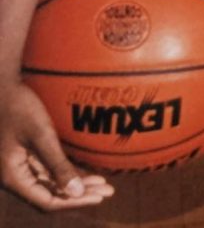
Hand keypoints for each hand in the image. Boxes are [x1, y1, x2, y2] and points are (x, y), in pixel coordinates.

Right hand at [0, 82, 114, 210]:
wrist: (3, 87)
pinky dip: (68, 172)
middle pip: (52, 194)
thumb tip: (77, 192)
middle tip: (107, 192)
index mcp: (14, 177)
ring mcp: (22, 166)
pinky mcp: (27, 155)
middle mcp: (16, 176)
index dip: (73, 202)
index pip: (47, 200)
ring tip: (103, 185)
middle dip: (80, 194)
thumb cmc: (19, 107)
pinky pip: (49, 170)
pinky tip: (88, 173)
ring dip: (77, 184)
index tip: (98, 198)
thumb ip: (57, 164)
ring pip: (52, 183)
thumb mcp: (41, 135)